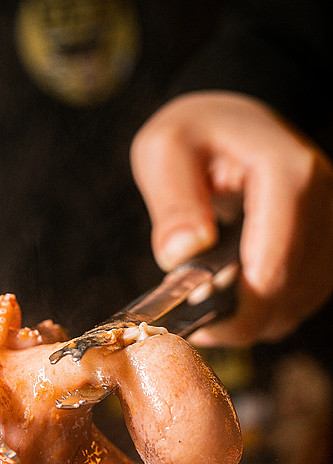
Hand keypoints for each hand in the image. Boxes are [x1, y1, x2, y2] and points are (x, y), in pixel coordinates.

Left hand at [130, 92, 332, 345]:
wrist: (230, 126)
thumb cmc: (193, 136)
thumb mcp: (164, 150)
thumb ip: (172, 202)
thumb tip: (182, 253)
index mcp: (288, 174)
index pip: (272, 266)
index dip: (233, 307)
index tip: (195, 320)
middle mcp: (324, 200)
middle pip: (285, 293)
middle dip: (235, 317)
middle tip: (193, 317)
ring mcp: (331, 227)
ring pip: (294, 305)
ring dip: (248, 319)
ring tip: (207, 301)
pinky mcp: (327, 248)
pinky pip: (298, 302)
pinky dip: (264, 313)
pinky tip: (232, 299)